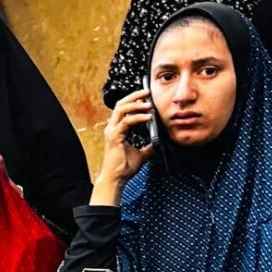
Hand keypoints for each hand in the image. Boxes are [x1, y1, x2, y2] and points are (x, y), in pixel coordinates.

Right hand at [94, 89, 154, 204]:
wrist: (116, 179)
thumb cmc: (124, 168)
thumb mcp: (142, 154)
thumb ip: (149, 146)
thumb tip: (159, 142)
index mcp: (117, 130)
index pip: (124, 108)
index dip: (135, 100)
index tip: (147, 96)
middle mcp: (112, 128)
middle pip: (121, 104)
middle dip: (135, 96)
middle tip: (148, 91)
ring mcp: (112, 132)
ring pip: (122, 109)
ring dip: (136, 103)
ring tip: (148, 103)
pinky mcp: (114, 137)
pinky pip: (126, 122)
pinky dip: (138, 117)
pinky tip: (148, 117)